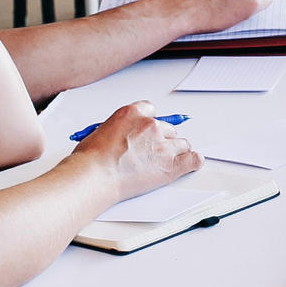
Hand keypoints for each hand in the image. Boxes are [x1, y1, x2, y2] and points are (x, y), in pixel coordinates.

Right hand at [74, 101, 200, 201]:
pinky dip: (192, 162)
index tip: (148, 131)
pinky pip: (193, 159)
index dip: (150, 123)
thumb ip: (120, 130)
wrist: (95, 176)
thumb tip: (125, 137)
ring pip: (181, 144)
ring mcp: (163, 145)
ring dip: (174, 151)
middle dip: (161, 140)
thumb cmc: (92, 159)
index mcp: (133, 113)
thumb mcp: (101, 131)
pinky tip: (190, 164)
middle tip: (151, 153)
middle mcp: (151, 126)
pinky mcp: (171, 165)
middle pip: (168, 129)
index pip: (151, 110)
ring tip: (164, 162)